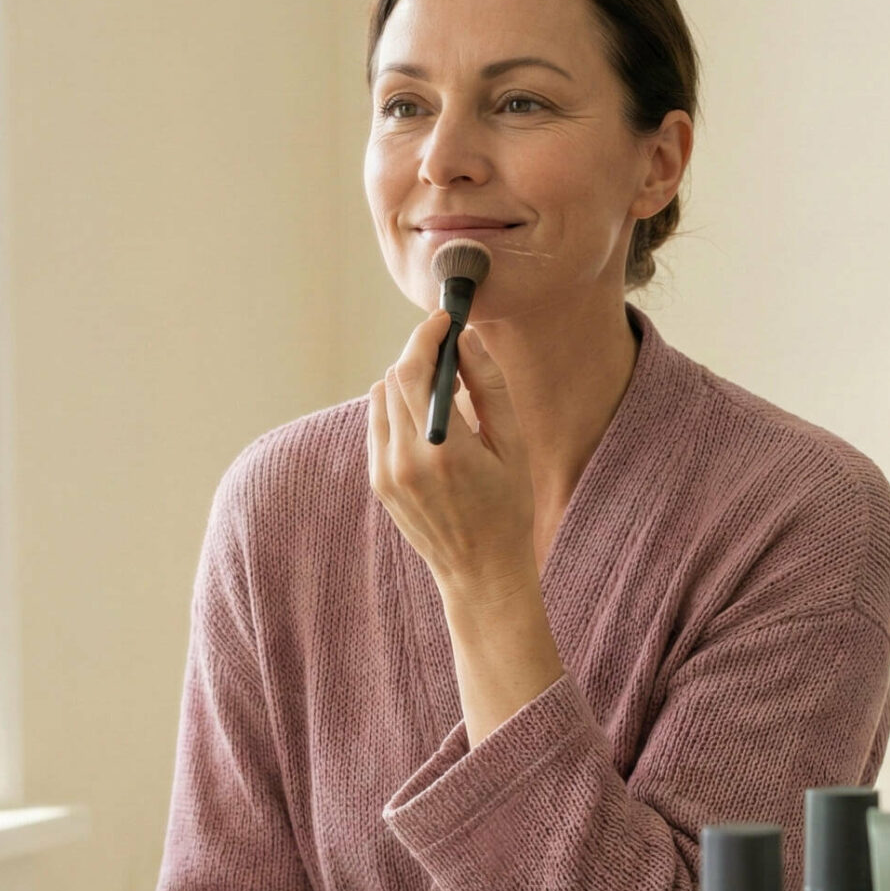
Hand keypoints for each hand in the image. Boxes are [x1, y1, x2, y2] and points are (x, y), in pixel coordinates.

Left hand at [368, 311, 538, 604]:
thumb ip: (488, 387)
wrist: (480, 570)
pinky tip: (428, 420)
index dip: (426, 336)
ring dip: (407, 380)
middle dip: (419, 354)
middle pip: (394, 379)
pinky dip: (397, 408)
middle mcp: (405, 460)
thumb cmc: (508, 506)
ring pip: (380, 398)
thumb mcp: (512, 445)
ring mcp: (385, 473)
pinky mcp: (377, 482)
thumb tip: (466, 339)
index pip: (415, 371)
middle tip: (449, 350)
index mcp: (444, 449)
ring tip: (443, 389)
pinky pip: (378, 425)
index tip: (444, 320)